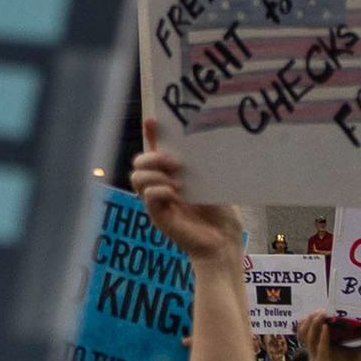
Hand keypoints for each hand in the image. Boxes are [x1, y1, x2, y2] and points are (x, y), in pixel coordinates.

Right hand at [128, 124, 247, 272]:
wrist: (223, 240)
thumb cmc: (221, 213)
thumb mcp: (212, 181)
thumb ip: (199, 164)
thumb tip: (197, 138)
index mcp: (174, 174)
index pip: (156, 150)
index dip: (152, 134)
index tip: (153, 120)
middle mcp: (162, 185)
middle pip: (139, 162)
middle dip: (152, 157)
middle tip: (174, 162)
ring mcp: (158, 200)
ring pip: (137, 177)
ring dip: (155, 175)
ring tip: (178, 183)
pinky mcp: (158, 216)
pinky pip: (148, 196)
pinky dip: (160, 191)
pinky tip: (176, 194)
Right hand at [296, 308, 360, 360]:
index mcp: (324, 350)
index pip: (310, 332)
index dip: (312, 320)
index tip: (322, 309)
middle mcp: (317, 355)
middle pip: (305, 333)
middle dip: (311, 320)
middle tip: (321, 310)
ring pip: (309, 340)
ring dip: (314, 325)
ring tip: (322, 314)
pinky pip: (319, 351)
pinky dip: (323, 338)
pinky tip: (327, 328)